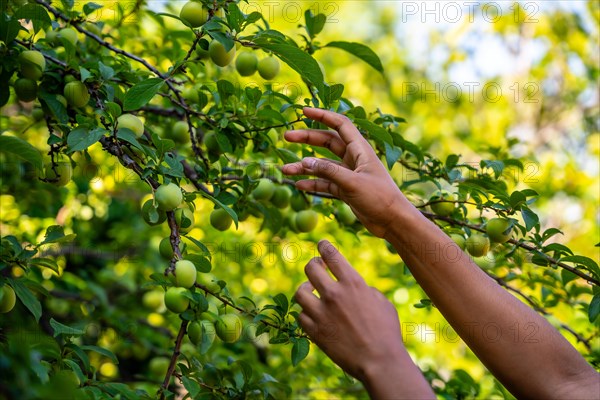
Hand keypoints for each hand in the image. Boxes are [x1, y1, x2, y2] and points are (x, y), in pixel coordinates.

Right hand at [282, 107, 406, 237]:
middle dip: (307, 138)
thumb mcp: (353, 183)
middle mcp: (354, 158)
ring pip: (323, 165)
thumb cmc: (380, 198)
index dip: (322, 115)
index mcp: (360, 149)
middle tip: (287, 137)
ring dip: (305, 166)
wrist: (393, 222)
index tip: (303, 111)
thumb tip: (304, 161)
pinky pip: (325, 183)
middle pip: (327, 142)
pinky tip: (298, 185)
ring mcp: (349, 174)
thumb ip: (329, 171)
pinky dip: (312, 183)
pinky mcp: (346, 189)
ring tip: (285, 170)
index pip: (340, 125)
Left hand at [295, 241, 433, 399]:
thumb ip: (363, 289)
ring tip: (311, 292)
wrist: (379, 361)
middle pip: (310, 268)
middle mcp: (334, 294)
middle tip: (317, 268)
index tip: (321, 244)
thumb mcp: (381, 302)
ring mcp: (321, 313)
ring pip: (300, 292)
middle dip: (313, 265)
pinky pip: (301, 316)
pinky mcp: (314, 331)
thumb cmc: (386, 331)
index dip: (324, 246)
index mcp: (353, 283)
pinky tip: (313, 314)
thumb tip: (351, 287)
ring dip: (305, 290)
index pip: (331, 255)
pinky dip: (305, 313)